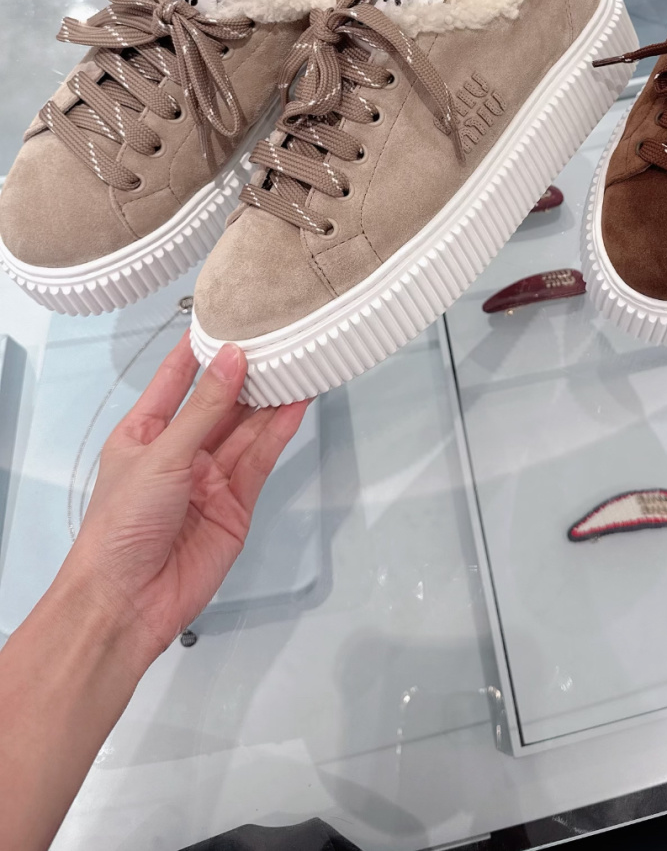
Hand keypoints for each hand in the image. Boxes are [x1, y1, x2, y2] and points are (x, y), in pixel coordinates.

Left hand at [62, 333, 308, 659]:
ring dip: (272, 397)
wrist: (128, 602)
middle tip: (278, 336)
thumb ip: (204, 409)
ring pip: (247, 426)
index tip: (228, 313)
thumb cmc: (118, 531)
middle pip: (221, 400)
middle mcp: (179, 450)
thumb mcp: (161, 456)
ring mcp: (210, 477)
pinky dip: (280, 430)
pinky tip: (297, 403)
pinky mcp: (236, 502)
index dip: (202, 346)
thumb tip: (231, 360)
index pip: (177, 376)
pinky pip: (262, 457)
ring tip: (299, 361)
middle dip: (247, 370)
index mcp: (145, 431)